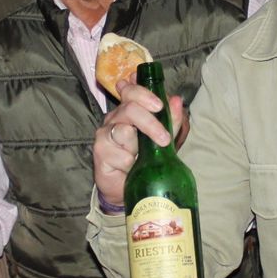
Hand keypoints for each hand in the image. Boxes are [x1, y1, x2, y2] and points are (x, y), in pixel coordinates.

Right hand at [92, 81, 186, 207]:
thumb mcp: (162, 139)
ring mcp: (104, 134)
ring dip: (139, 146)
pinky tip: (128, 168)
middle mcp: (114, 118)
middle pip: (129, 109)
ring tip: (141, 158)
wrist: (125, 186)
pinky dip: (129, 163)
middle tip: (165, 139)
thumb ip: (170, 121)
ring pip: (124, 131)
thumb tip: (176, 100)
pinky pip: (120, 155)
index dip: (143, 93)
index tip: (159, 105)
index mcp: (128, 110)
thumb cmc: (143, 159)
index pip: (131, 91)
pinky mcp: (100, 151)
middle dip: (151, 123)